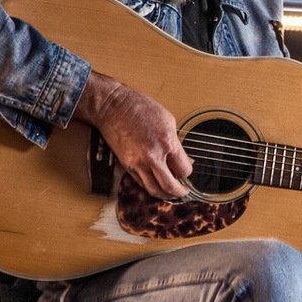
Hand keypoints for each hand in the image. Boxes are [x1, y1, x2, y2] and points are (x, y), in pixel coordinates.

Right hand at [75, 73, 193, 200]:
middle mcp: (153, 156)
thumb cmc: (140, 108)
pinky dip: (150, 186)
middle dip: (179, 192)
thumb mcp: (168, 120)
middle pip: (170, 186)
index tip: (187, 171)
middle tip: (182, 192)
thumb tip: (183, 158)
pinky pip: (141, 183)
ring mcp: (138, 162)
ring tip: (169, 193)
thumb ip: (176, 143)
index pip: (184, 170)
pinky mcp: (127, 165)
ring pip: (154, 189)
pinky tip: (155, 182)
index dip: (187, 172)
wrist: (113, 107)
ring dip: (164, 194)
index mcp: (167, 142)